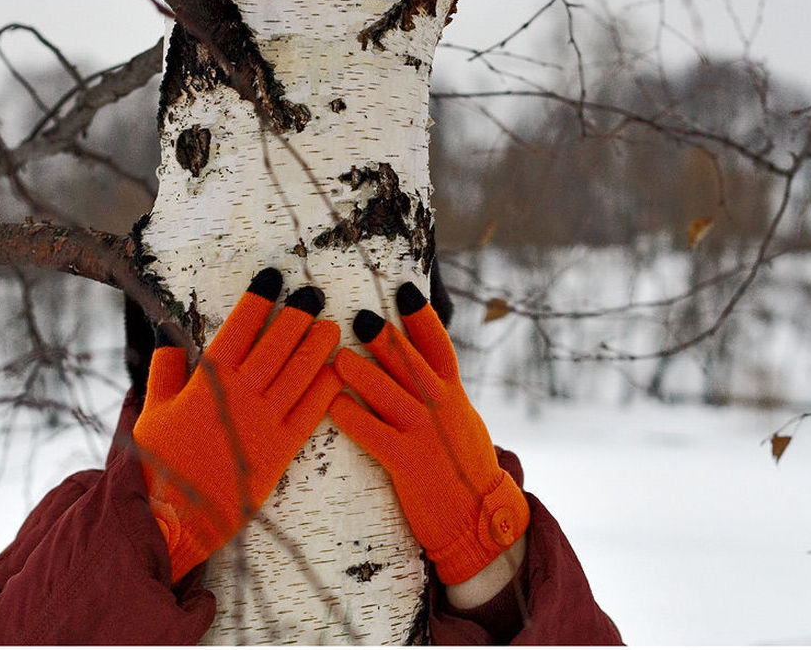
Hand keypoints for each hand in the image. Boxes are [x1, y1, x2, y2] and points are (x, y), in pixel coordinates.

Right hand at [133, 268, 341, 581]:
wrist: (172, 519)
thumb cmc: (158, 463)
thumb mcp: (151, 410)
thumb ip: (164, 370)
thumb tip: (167, 336)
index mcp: (208, 379)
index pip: (240, 325)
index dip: (259, 297)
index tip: (273, 276)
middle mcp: (240, 393)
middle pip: (278, 341)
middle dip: (298, 312)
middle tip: (314, 293)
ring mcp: (263, 420)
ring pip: (300, 370)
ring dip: (318, 343)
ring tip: (330, 323)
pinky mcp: (280, 449)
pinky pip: (311, 410)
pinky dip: (327, 387)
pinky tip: (338, 368)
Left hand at [330, 283, 528, 584]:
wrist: (477, 520)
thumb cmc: (460, 465)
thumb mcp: (458, 419)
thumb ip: (436, 390)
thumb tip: (410, 356)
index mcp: (453, 394)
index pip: (439, 347)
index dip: (422, 317)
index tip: (404, 290)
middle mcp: (441, 408)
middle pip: (411, 363)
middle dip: (386, 339)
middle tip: (361, 316)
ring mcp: (425, 435)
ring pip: (389, 394)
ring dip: (361, 373)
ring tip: (336, 356)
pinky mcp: (407, 463)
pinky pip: (374, 434)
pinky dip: (352, 416)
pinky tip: (332, 404)